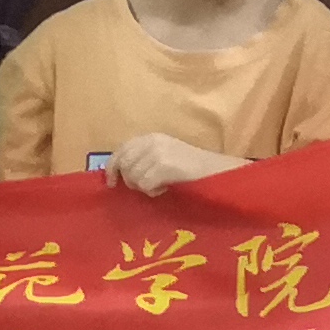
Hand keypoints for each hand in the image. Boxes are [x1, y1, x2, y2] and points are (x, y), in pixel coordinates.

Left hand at [106, 133, 241, 196]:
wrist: (217, 171)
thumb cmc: (192, 168)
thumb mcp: (165, 154)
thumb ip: (143, 158)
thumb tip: (118, 173)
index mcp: (151, 137)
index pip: (121, 150)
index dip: (112, 168)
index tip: (112, 183)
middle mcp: (152, 141)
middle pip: (124, 166)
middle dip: (131, 181)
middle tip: (148, 186)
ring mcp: (158, 153)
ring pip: (133, 178)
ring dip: (145, 187)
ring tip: (161, 185)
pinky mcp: (164, 166)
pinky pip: (145, 185)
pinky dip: (153, 191)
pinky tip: (166, 188)